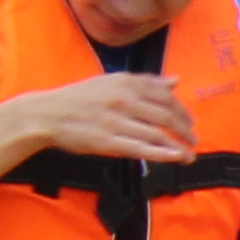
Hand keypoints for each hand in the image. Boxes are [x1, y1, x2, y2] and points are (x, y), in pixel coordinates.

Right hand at [0, 71, 202, 164]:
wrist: (45, 114)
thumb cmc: (79, 98)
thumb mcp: (110, 82)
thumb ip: (144, 82)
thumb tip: (174, 81)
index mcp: (125, 83)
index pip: (166, 96)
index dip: (183, 111)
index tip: (190, 121)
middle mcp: (123, 99)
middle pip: (166, 115)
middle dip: (185, 130)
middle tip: (193, 139)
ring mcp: (115, 121)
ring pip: (156, 134)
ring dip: (178, 146)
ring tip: (189, 154)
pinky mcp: (107, 141)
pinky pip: (141, 148)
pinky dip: (162, 154)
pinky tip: (175, 157)